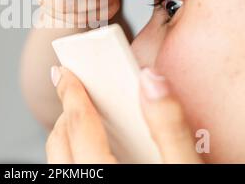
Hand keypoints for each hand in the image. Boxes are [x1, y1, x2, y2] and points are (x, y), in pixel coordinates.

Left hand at [46, 66, 202, 163]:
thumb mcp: (185, 167)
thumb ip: (170, 127)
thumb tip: (152, 81)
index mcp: (106, 172)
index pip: (78, 126)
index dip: (71, 93)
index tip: (66, 72)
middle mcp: (85, 183)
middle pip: (59, 141)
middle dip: (67, 112)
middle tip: (79, 92)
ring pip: (59, 160)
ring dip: (68, 135)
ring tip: (86, 120)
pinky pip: (71, 171)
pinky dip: (74, 154)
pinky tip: (98, 151)